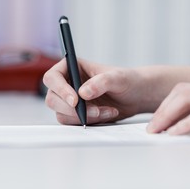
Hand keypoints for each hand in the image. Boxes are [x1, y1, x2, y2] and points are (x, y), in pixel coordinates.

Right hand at [44, 58, 189, 124]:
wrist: (137, 95)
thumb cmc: (128, 80)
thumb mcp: (118, 77)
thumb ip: (101, 82)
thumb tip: (83, 93)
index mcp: (72, 67)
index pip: (52, 77)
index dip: (59, 89)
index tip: (75, 100)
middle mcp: (67, 83)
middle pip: (52, 98)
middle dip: (72, 108)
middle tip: (93, 111)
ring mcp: (71, 99)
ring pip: (61, 113)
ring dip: (83, 116)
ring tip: (106, 111)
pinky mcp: (76, 113)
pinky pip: (72, 122)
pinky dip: (89, 122)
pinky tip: (106, 114)